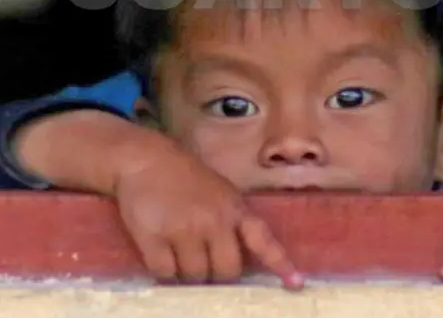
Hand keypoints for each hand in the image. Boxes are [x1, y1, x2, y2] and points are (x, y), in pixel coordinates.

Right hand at [113, 143, 302, 289]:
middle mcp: (215, 221)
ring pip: (195, 276)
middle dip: (217, 275)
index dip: (280, 264)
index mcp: (236, 210)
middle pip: (227, 271)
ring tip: (180, 254)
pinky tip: (162, 255)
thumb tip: (235, 262)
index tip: (296, 284)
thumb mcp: (222, 193)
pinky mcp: (155, 237)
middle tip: (205, 264)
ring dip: (188, 274)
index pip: (263, 240)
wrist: (147, 159)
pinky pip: (165, 273)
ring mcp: (185, 230)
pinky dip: (164, 272)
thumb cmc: (188, 178)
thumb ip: (233, 222)